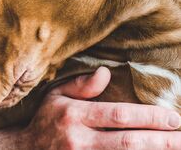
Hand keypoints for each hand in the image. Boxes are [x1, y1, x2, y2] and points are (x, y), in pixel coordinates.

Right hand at [21, 67, 180, 149]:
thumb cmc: (45, 119)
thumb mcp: (55, 95)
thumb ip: (81, 85)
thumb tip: (105, 72)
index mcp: (74, 115)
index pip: (118, 115)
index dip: (149, 117)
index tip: (173, 117)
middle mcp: (80, 139)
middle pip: (128, 142)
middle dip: (161, 140)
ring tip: (177, 147)